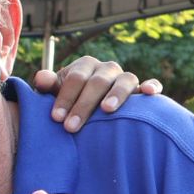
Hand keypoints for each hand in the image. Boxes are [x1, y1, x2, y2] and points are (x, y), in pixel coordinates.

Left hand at [32, 57, 161, 131]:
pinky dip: (152, 86)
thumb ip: (47, 86)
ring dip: (116, 94)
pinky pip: (150, 84)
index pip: (75, 79)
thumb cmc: (68, 100)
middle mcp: (106, 69)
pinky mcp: (140, 89)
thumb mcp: (54, 93)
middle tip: (71, 127)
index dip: (65, 97)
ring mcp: (125, 78)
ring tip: (106, 110)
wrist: (86, 105)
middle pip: (97, 82)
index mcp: (85, 66)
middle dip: (83, 104)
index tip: (56, 118)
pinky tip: (149, 94)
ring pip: (125, 80)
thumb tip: (41, 78)